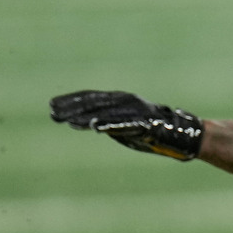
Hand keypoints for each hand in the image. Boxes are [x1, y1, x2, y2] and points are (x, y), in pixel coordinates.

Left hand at [50, 90, 204, 160]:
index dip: (71, 101)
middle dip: (72, 109)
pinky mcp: (145, 123)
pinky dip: (111, 124)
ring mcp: (135, 112)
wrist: (179, 133)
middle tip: (52, 113)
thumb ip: (104, 122)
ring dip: (86, 117)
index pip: (91, 98)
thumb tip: (82, 122)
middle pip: (94, 104)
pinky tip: (96, 127)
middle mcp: (125, 102)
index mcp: (119, 100)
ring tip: (68, 121)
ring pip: (106, 113)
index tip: (52, 106)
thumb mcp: (122, 126)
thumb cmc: (149, 130)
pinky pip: (126, 124)